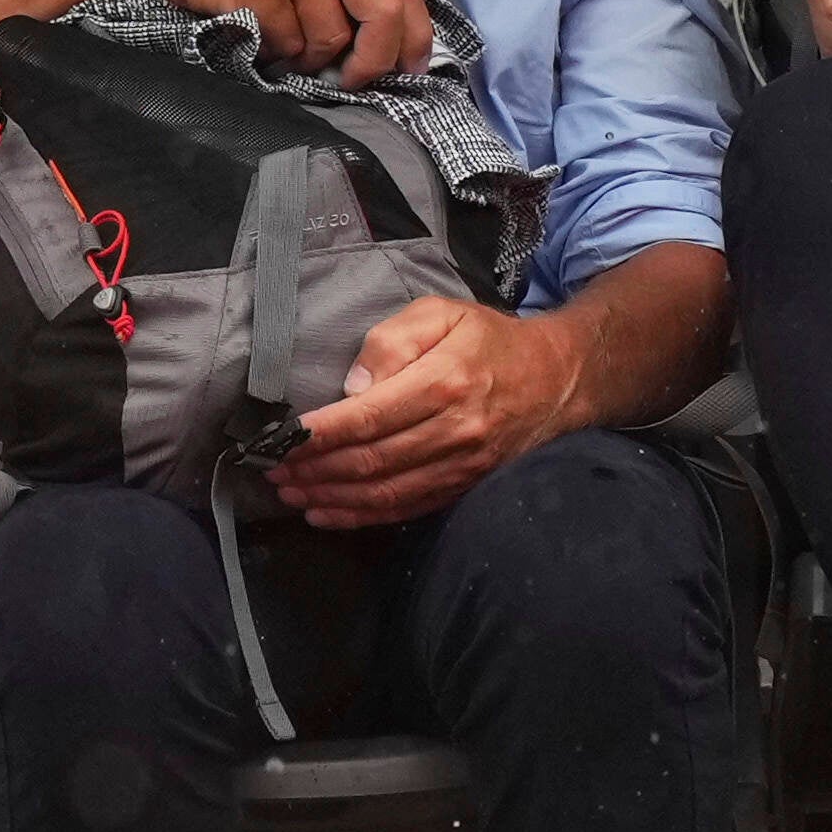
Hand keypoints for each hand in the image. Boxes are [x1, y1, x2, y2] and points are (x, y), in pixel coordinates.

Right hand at [128, 0, 442, 83]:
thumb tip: (375, 29)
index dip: (415, 34)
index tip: (410, 65)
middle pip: (384, 14)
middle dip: (376, 60)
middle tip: (355, 78)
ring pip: (329, 39)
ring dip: (309, 56)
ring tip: (283, 40)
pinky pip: (288, 45)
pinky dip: (276, 52)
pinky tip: (258, 34)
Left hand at [273, 288, 581, 527]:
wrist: (558, 379)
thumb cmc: (490, 341)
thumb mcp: (443, 314)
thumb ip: (393, 340)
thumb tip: (353, 389)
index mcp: (446, 381)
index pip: (370, 416)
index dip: (322, 433)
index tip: (283, 439)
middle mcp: (455, 429)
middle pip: (372, 460)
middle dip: (316, 470)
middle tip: (273, 471)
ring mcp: (463, 464)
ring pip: (385, 491)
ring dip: (332, 497)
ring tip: (291, 494)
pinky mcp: (464, 485)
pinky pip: (407, 509)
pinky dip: (362, 517)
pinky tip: (327, 514)